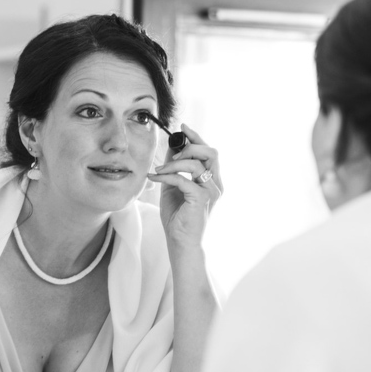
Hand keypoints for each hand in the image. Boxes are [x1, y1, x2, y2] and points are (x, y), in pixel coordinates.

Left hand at [147, 124, 222, 249]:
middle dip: (190, 145)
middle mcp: (216, 184)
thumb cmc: (178, 219)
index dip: (197, 138)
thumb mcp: (174, 188)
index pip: (209, 152)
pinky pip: (183, 179)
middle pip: (210, 152)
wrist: (181, 244)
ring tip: (158, 171)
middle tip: (172, 150)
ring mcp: (211, 192)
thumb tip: (171, 148)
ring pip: (196, 164)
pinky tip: (154, 179)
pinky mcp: (201, 199)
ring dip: (173, 163)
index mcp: (212, 181)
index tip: (182, 128)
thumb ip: (175, 169)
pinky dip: (167, 176)